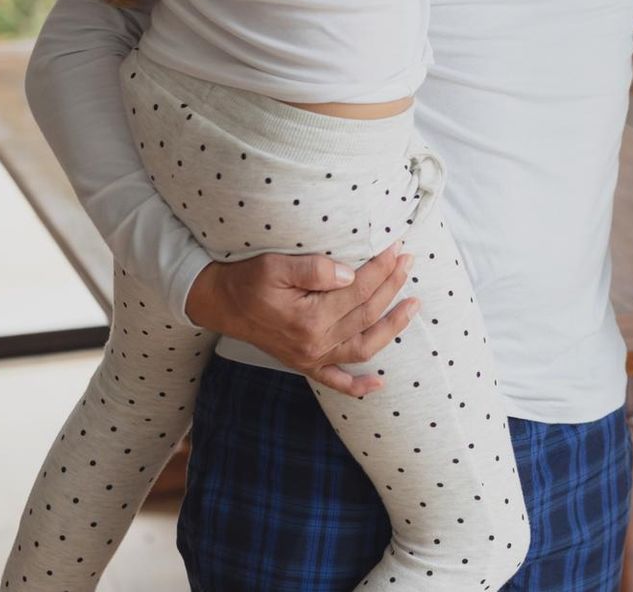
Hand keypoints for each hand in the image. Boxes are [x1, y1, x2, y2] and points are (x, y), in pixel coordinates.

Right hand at [184, 243, 417, 396]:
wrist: (219, 302)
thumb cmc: (247, 280)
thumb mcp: (275, 266)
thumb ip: (314, 270)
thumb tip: (350, 275)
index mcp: (309, 317)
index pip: (359, 290)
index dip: (381, 267)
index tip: (397, 247)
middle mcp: (314, 342)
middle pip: (366, 313)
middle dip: (392, 285)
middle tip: (408, 259)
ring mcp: (311, 357)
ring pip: (363, 346)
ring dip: (392, 327)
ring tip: (413, 304)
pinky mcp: (305, 364)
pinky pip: (336, 381)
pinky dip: (359, 386)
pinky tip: (379, 384)